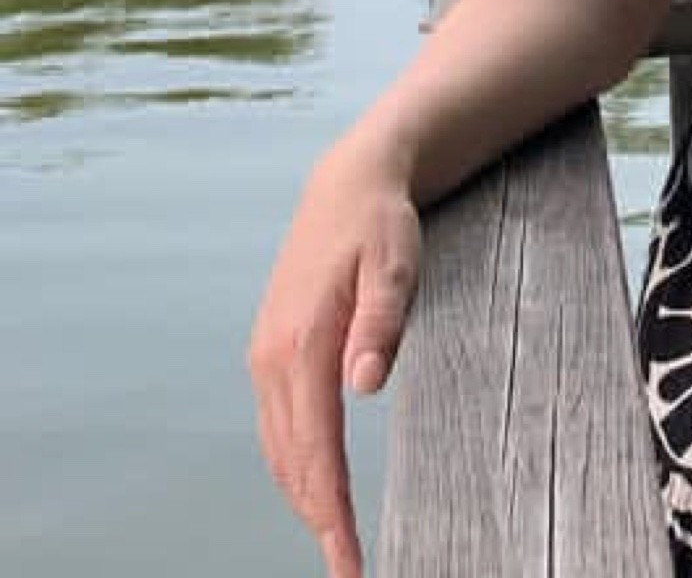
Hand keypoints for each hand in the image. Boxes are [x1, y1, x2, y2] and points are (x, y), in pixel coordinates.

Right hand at [248, 145, 421, 577]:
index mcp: (302, 343)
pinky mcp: (271, 350)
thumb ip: (383, 322)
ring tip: (335, 539)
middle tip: (348, 568)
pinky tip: (315, 484)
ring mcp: (266, 356)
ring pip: (279, 449)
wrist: (349, 182)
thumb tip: (364, 385)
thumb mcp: (396, 261)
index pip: (316, 450)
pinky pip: (278, 425)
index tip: (348, 560)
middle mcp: (272, 358)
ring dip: (302, 497)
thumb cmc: (380, 222)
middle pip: (291, 462)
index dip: (331, 513)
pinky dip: (294, 464)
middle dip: (317, 520)